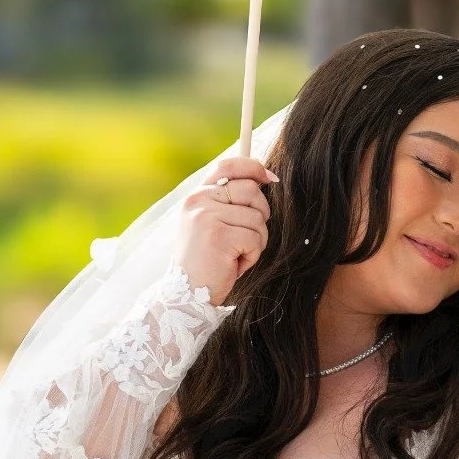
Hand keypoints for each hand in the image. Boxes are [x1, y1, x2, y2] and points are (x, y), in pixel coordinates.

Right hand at [175, 156, 276, 304]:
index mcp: (197, 195)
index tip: (271, 178)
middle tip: (248, 237)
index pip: (228, 165)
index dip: (254, 168)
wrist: (187, 293)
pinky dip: (252, 256)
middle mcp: (198, 200)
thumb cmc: (207, 260)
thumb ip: (228, 201)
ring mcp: (207, 217)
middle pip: (251, 191)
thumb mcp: (211, 223)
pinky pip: (255, 239)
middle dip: (261, 214)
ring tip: (236, 254)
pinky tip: (234, 264)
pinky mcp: (218, 236)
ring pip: (257, 218)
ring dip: (256, 241)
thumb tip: (264, 178)